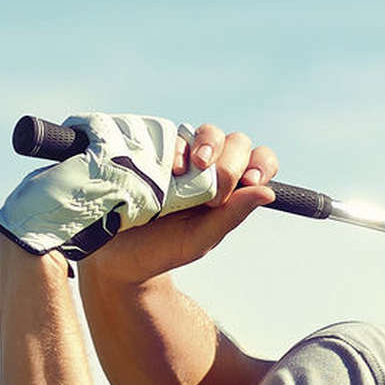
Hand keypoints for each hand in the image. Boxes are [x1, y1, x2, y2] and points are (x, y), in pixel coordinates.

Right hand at [83, 124, 277, 284]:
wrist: (117, 253)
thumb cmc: (164, 249)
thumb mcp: (202, 238)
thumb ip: (233, 215)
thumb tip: (268, 193)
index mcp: (230, 189)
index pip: (259, 161)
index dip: (260, 164)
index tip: (250, 180)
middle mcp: (210, 168)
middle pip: (236, 142)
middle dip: (230, 164)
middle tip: (212, 194)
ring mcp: (181, 156)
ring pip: (207, 131)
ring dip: (207, 146)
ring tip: (193, 172)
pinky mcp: (153, 149)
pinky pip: (172, 134)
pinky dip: (177, 148)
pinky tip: (171, 170)